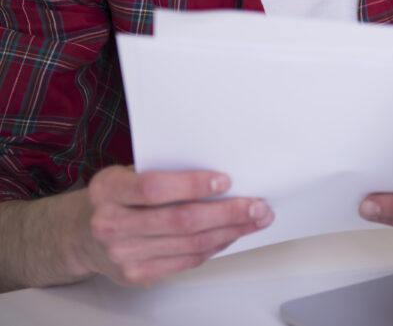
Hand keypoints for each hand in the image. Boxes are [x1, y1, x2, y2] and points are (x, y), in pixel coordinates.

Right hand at [69, 166, 272, 286]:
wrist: (81, 235)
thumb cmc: (118, 197)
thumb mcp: (128, 173)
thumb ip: (164, 171)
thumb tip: (222, 171)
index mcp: (107, 190)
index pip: (153, 188)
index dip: (192, 185)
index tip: (226, 180)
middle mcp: (110, 224)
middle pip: (180, 220)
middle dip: (227, 213)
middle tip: (258, 205)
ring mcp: (122, 254)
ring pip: (189, 244)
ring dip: (230, 231)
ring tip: (255, 219)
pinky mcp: (136, 275)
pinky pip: (187, 260)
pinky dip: (215, 247)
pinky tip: (231, 235)